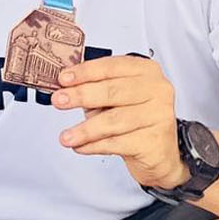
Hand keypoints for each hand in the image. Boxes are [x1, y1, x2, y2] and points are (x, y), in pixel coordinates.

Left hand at [49, 47, 182, 186]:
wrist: (159, 153)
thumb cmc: (136, 120)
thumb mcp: (117, 99)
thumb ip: (96, 90)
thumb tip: (65, 88)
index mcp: (147, 71)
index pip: (113, 66)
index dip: (86, 72)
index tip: (63, 78)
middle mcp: (157, 90)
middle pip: (113, 91)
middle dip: (81, 96)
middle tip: (59, 101)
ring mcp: (159, 115)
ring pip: (114, 120)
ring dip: (85, 129)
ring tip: (66, 136)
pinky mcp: (153, 141)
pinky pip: (117, 143)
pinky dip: (95, 145)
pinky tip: (81, 146)